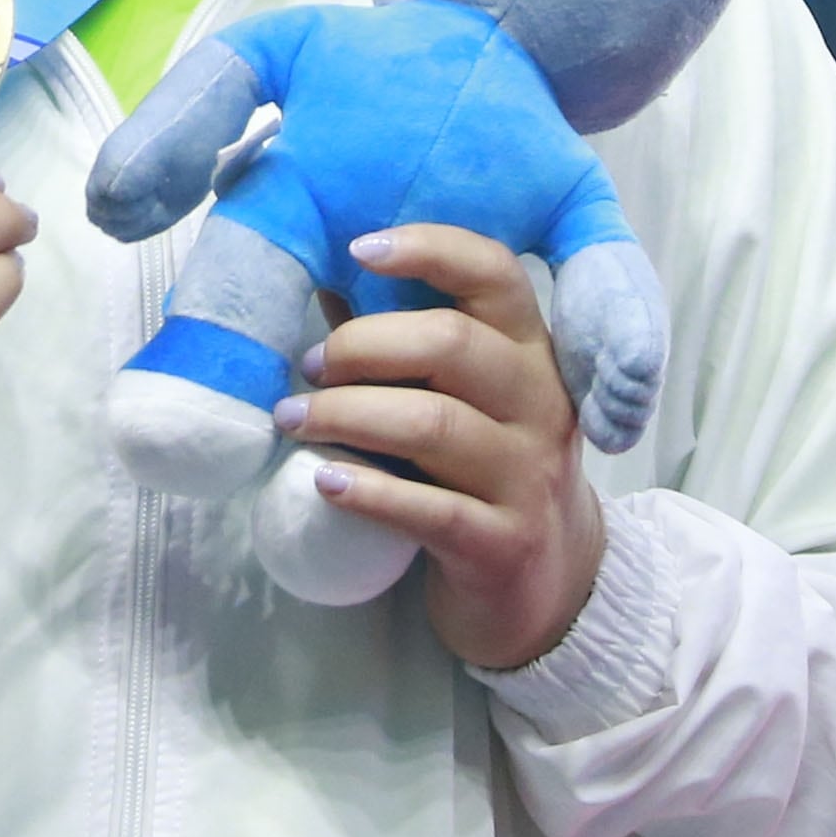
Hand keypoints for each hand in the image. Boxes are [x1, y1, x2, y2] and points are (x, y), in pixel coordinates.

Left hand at [276, 225, 605, 671]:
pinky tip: (322, 481)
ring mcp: (530, 477)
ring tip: (292, 420)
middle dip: (362, 347)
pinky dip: (368, 491)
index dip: (430, 250)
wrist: (543, 588)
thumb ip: (404, 347)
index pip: (495, 275)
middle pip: (451, 345)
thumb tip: (323, 278)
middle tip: (308, 367)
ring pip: (433, 424)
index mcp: (530, 352)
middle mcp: (541, 405)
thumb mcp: (462, 401)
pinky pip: (430, 509)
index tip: (358, 248)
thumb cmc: (480, 472)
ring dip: (346, 415)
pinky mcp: (506, 544)